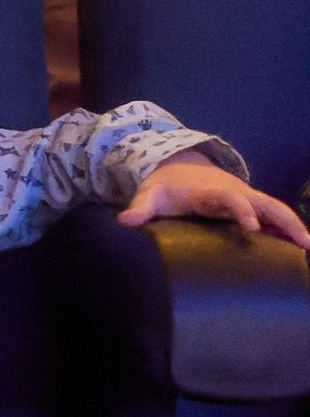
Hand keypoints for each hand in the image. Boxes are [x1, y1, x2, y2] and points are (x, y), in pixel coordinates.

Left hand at [119, 154, 309, 248]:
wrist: (177, 168)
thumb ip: (140, 207)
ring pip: (275, 209)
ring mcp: (245, 198)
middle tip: (303, 242)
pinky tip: (300, 247)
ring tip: (309, 247)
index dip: (241, 210)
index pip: (230, 198)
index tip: (252, 227)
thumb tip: (125, 221)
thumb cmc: (165, 186)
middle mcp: (234, 192)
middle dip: (284, 220)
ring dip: (293, 226)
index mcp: (211, 191)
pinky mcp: (249, 205)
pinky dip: (287, 227)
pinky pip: (273, 215)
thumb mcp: (150, 194)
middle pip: (265, 202)